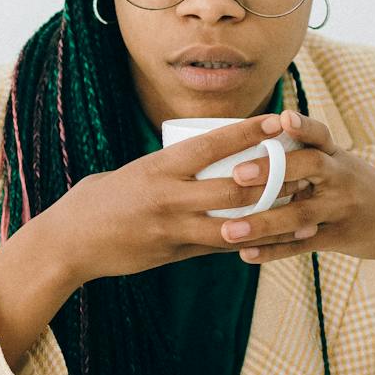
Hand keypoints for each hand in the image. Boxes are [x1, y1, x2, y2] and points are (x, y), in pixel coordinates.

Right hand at [43, 114, 321, 285]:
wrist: (70, 241)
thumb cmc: (99, 199)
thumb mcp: (134, 172)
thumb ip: (169, 169)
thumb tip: (204, 161)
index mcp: (159, 167)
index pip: (212, 145)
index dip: (249, 132)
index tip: (278, 120)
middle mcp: (169, 196)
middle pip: (234, 187)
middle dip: (274, 179)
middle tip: (304, 168)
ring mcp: (173, 228)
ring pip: (235, 223)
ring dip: (273, 217)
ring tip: (303, 209)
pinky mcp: (173, 253)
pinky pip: (219, 248)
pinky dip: (249, 242)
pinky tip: (274, 240)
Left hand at [213, 109, 374, 277]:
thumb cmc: (356, 187)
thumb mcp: (340, 165)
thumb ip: (304, 155)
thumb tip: (250, 143)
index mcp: (336, 156)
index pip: (320, 134)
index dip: (303, 126)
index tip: (283, 118)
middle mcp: (341, 177)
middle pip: (310, 168)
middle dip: (273, 170)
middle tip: (238, 174)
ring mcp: (341, 209)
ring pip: (300, 215)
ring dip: (263, 223)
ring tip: (229, 231)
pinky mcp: (339, 238)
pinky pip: (302, 246)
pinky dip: (273, 251)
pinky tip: (246, 255)